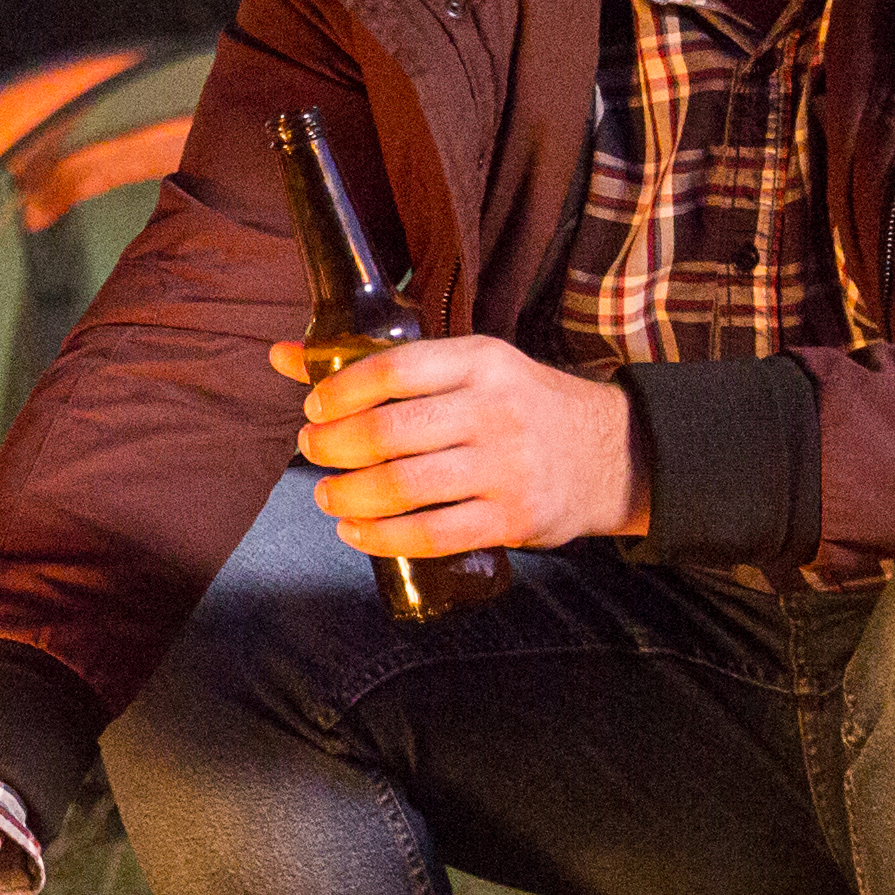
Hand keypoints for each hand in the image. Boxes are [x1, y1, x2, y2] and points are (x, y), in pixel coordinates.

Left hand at [281, 335, 645, 560]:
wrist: (612, 453)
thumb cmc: (520, 406)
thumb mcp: (469, 369)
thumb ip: (381, 366)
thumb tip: (282, 356)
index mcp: (481, 361)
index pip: (395, 370)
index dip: (341, 391)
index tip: (314, 407)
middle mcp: (495, 410)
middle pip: (390, 433)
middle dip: (334, 446)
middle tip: (313, 451)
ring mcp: (507, 467)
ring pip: (405, 488)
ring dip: (348, 495)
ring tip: (328, 494)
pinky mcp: (513, 518)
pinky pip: (432, 535)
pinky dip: (381, 538)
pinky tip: (355, 531)